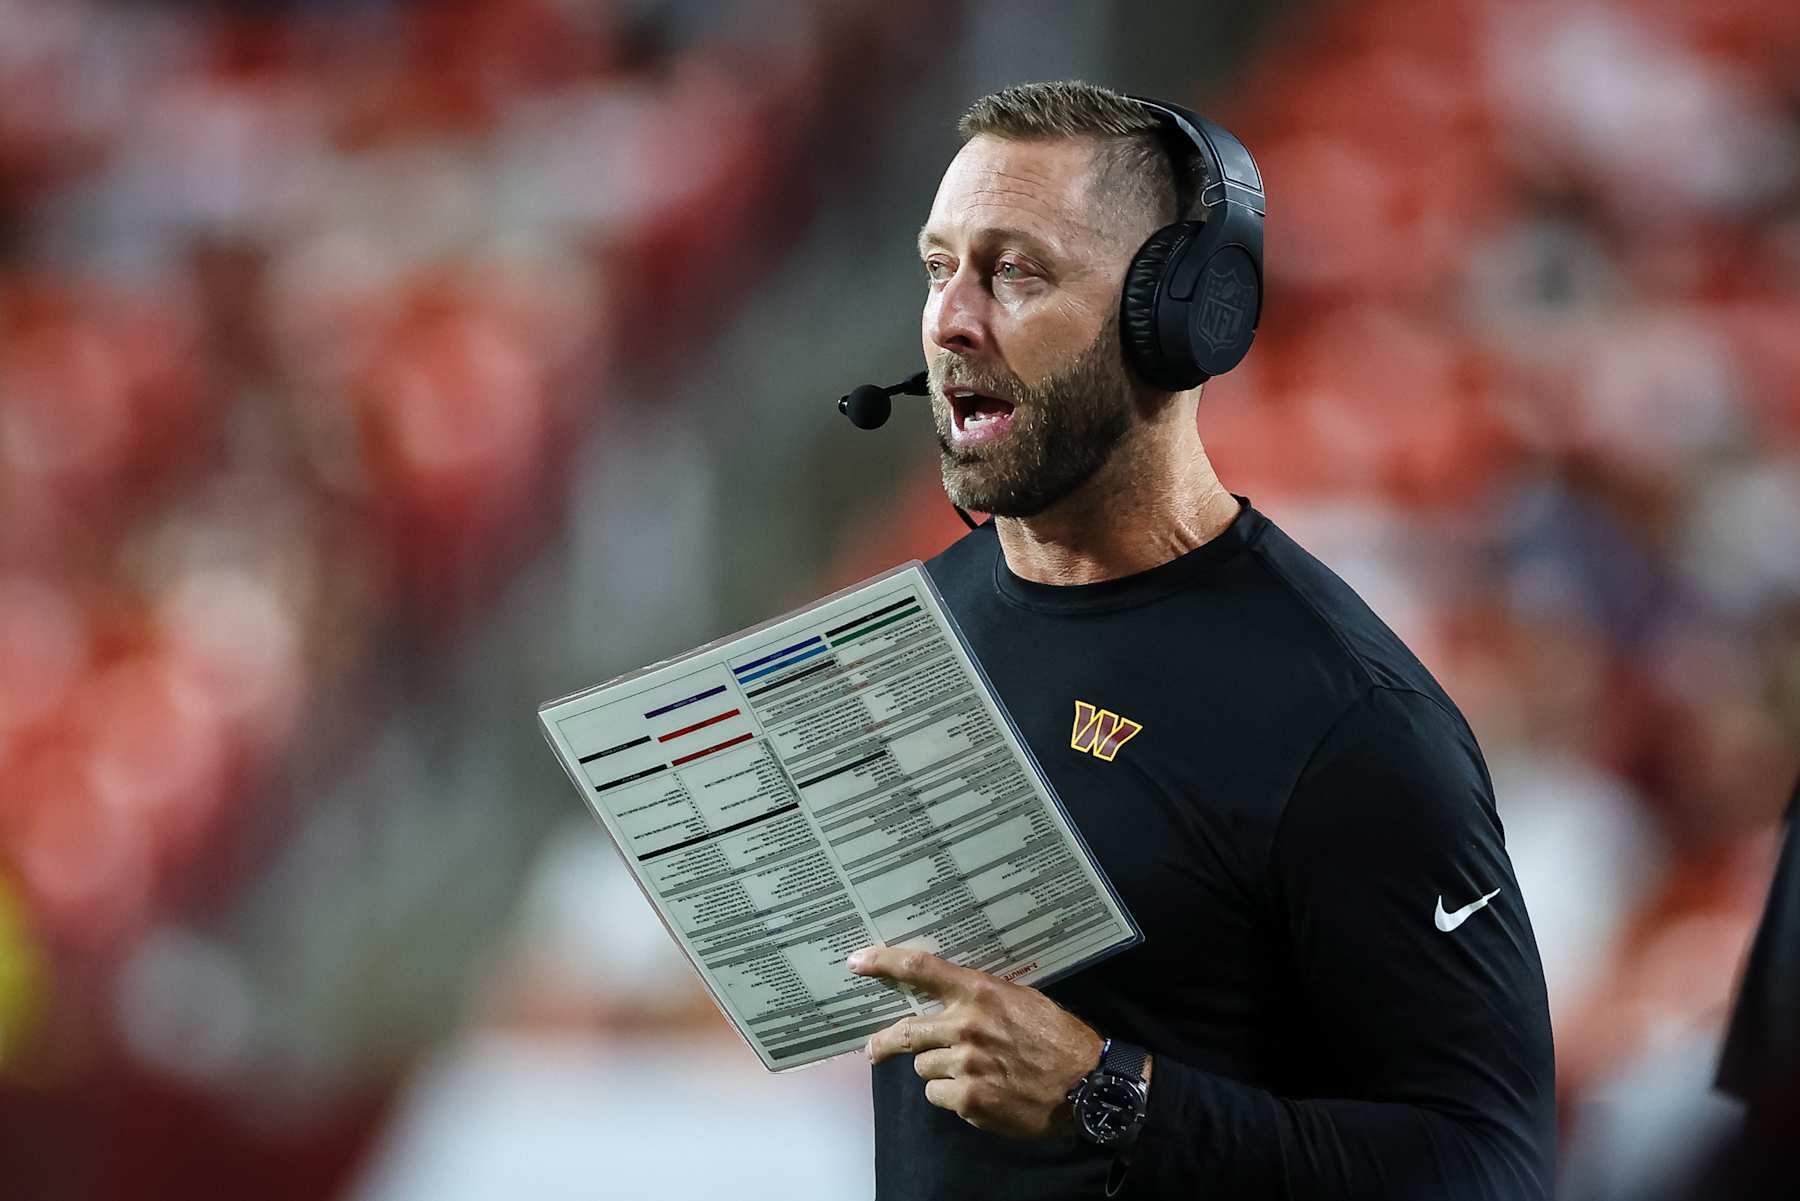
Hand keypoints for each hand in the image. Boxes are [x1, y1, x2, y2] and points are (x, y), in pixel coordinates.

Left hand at [849, 945, 1102, 1138]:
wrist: (1087, 1084)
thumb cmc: (1056, 1037)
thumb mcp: (1021, 1000)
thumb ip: (980, 997)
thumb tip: (944, 995)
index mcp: (980, 993)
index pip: (920, 969)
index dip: (883, 962)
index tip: (857, 962)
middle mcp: (966, 1025)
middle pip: (905, 1031)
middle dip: (885, 1042)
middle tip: (874, 1049)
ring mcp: (965, 1064)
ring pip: (923, 1068)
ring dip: (937, 1070)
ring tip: (971, 1073)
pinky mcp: (969, 1099)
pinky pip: (938, 1096)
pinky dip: (951, 1096)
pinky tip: (979, 1092)